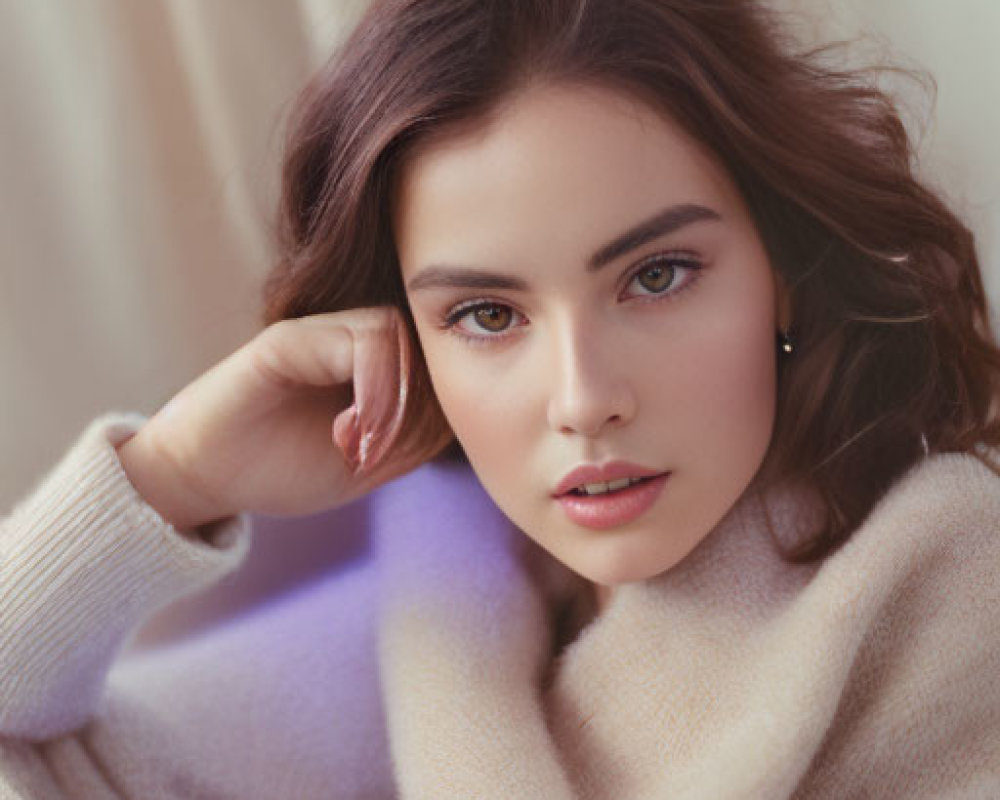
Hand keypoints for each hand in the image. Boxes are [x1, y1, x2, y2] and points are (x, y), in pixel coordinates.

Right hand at [116, 306, 453, 529]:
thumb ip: (412, 438)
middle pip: (424, 344)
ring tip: (367, 446)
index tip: (404, 457)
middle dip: (422, 403)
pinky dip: (372, 391)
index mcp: (370, 365)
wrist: (201, 478)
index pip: (436, 364)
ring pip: (397, 332)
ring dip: (396, 398)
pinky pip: (358, 342)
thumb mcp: (364, 462)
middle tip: (387, 452)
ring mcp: (319, 332)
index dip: (439, 409)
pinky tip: (349, 433)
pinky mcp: (290, 338)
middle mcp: (348, 337)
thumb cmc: (279, 469)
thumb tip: (460, 416)